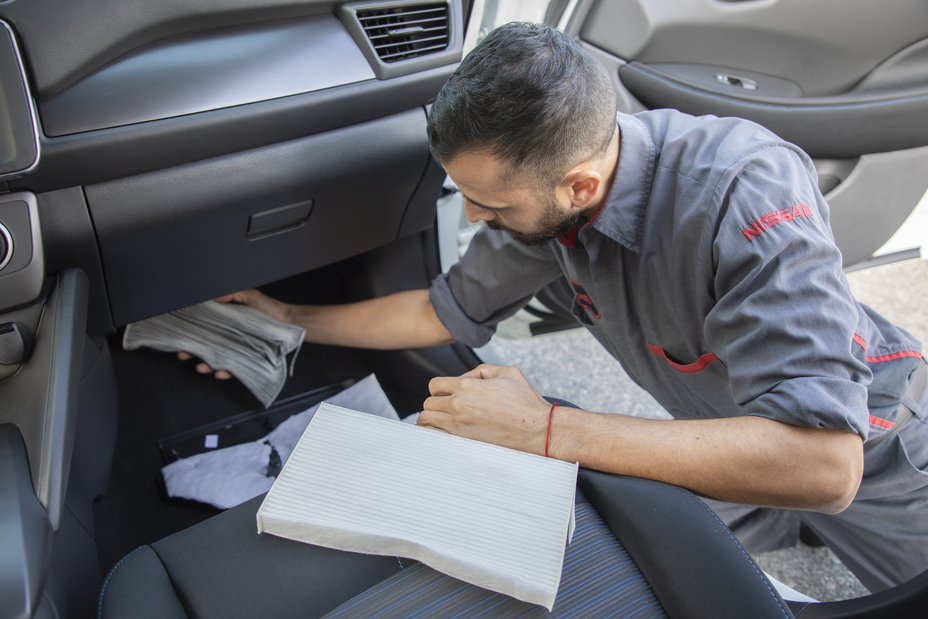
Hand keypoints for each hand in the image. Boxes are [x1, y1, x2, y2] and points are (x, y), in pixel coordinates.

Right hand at [177, 289, 290, 378]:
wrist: (288, 321)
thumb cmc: (269, 309)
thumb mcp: (249, 296)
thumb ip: (231, 294)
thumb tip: (212, 297)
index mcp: (226, 324)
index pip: (204, 330)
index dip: (192, 333)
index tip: (180, 335)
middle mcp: (229, 338)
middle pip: (206, 347)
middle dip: (192, 351)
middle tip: (182, 353)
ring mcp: (237, 350)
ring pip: (218, 360)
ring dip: (206, 365)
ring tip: (200, 367)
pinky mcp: (247, 360)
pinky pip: (235, 369)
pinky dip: (226, 372)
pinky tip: (219, 372)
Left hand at [418, 364, 552, 454]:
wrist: (538, 428)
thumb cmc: (526, 402)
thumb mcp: (507, 372)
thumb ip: (482, 370)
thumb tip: (467, 377)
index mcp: (468, 386)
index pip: (435, 385)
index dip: (439, 388)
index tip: (446, 394)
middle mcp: (459, 404)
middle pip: (428, 404)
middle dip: (435, 404)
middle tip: (445, 408)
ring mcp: (460, 424)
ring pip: (427, 421)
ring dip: (431, 419)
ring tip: (440, 420)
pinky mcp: (464, 441)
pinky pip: (436, 437)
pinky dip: (435, 434)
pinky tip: (443, 433)